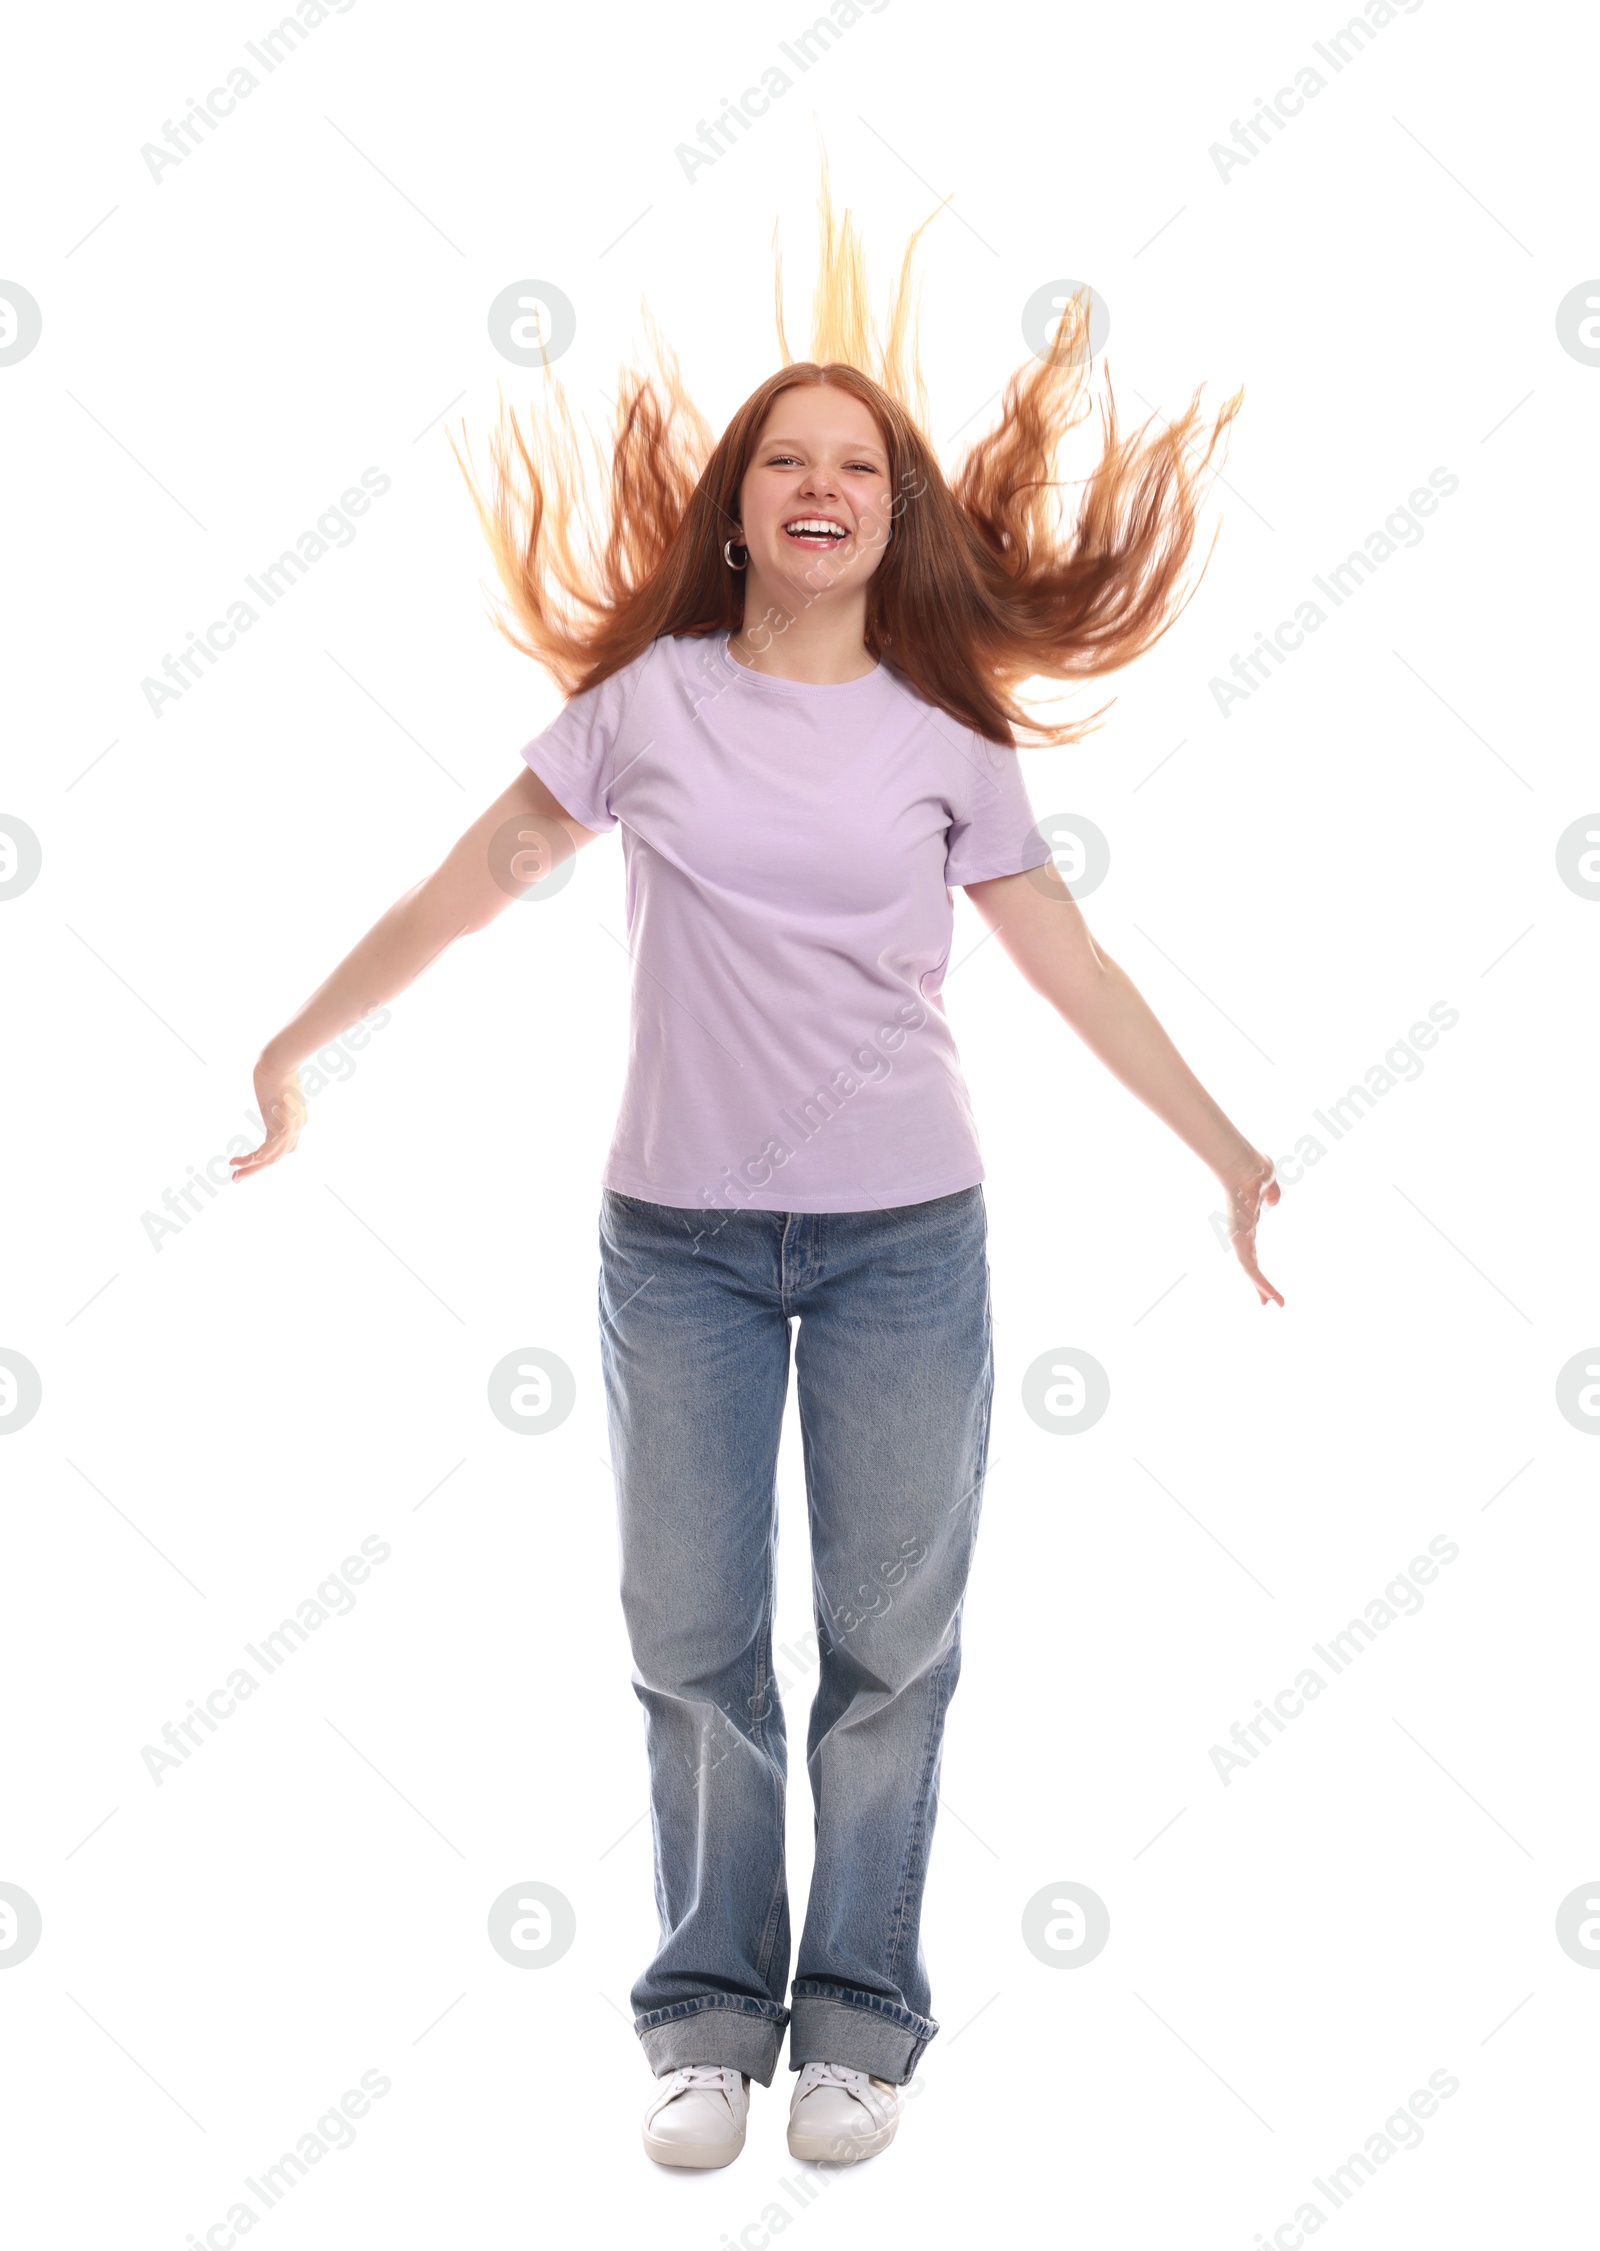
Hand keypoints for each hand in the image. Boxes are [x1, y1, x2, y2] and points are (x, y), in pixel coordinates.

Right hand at [230, 1051, 308, 1181]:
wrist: (280, 1060)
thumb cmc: (276, 1065)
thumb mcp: (275, 1085)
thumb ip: (273, 1093)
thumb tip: (266, 1081)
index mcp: (297, 1119)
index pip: (284, 1146)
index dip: (266, 1156)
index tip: (249, 1161)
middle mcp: (297, 1127)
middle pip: (278, 1156)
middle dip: (257, 1168)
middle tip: (238, 1178)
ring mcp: (291, 1129)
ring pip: (271, 1158)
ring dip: (251, 1169)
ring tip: (234, 1177)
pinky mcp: (282, 1128)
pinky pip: (266, 1152)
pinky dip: (251, 1160)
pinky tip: (237, 1163)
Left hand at [1218, 1153, 1283, 1307]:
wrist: (1243, 1165)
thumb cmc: (1253, 1168)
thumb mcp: (1268, 1182)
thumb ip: (1272, 1192)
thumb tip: (1272, 1202)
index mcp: (1247, 1222)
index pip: (1252, 1249)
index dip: (1258, 1264)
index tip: (1261, 1278)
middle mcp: (1241, 1232)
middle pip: (1250, 1263)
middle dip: (1258, 1283)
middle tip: (1265, 1302)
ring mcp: (1239, 1236)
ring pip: (1250, 1269)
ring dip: (1262, 1287)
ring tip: (1276, 1303)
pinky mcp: (1239, 1239)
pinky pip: (1250, 1267)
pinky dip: (1260, 1282)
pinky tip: (1269, 1296)